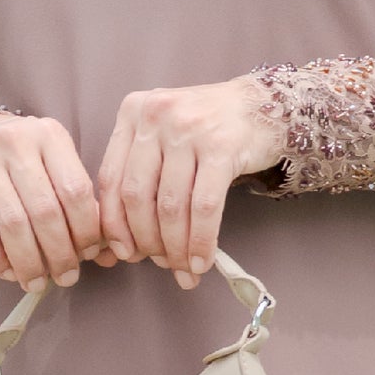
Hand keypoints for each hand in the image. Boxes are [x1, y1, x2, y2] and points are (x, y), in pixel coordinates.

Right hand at [0, 114, 108, 290]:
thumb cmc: (19, 157)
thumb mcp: (52, 160)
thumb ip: (75, 196)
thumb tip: (102, 248)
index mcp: (49, 135)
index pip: (75, 189)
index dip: (86, 229)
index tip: (89, 255)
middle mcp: (15, 141)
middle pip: (45, 211)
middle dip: (59, 253)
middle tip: (67, 278)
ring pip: (12, 224)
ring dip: (29, 262)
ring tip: (37, 282)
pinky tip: (9, 272)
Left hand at [96, 77, 284, 286]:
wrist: (264, 105)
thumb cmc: (208, 127)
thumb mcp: (163, 134)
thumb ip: (142, 172)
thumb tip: (128, 243)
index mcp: (132, 112)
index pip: (111, 178)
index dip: (114, 223)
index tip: (123, 252)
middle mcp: (156, 115)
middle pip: (137, 195)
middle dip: (146, 240)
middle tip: (158, 264)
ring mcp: (188, 128)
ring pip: (170, 206)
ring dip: (175, 247)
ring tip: (183, 268)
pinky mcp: (221, 147)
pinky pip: (204, 207)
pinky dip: (201, 241)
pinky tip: (202, 260)